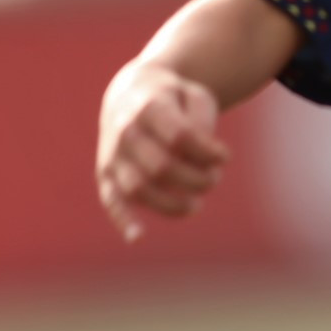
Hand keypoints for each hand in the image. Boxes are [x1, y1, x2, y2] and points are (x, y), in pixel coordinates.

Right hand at [96, 59, 229, 240]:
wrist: (132, 94)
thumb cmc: (175, 100)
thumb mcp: (196, 96)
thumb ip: (203, 121)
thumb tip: (206, 156)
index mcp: (149, 107)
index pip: (180, 136)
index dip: (207, 151)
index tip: (225, 157)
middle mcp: (126, 132)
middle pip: (161, 167)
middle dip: (195, 180)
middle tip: (214, 179)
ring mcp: (112, 155)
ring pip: (137, 188)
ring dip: (170, 204)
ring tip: (196, 206)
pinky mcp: (104, 174)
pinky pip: (110, 200)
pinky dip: (122, 219)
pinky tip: (138, 237)